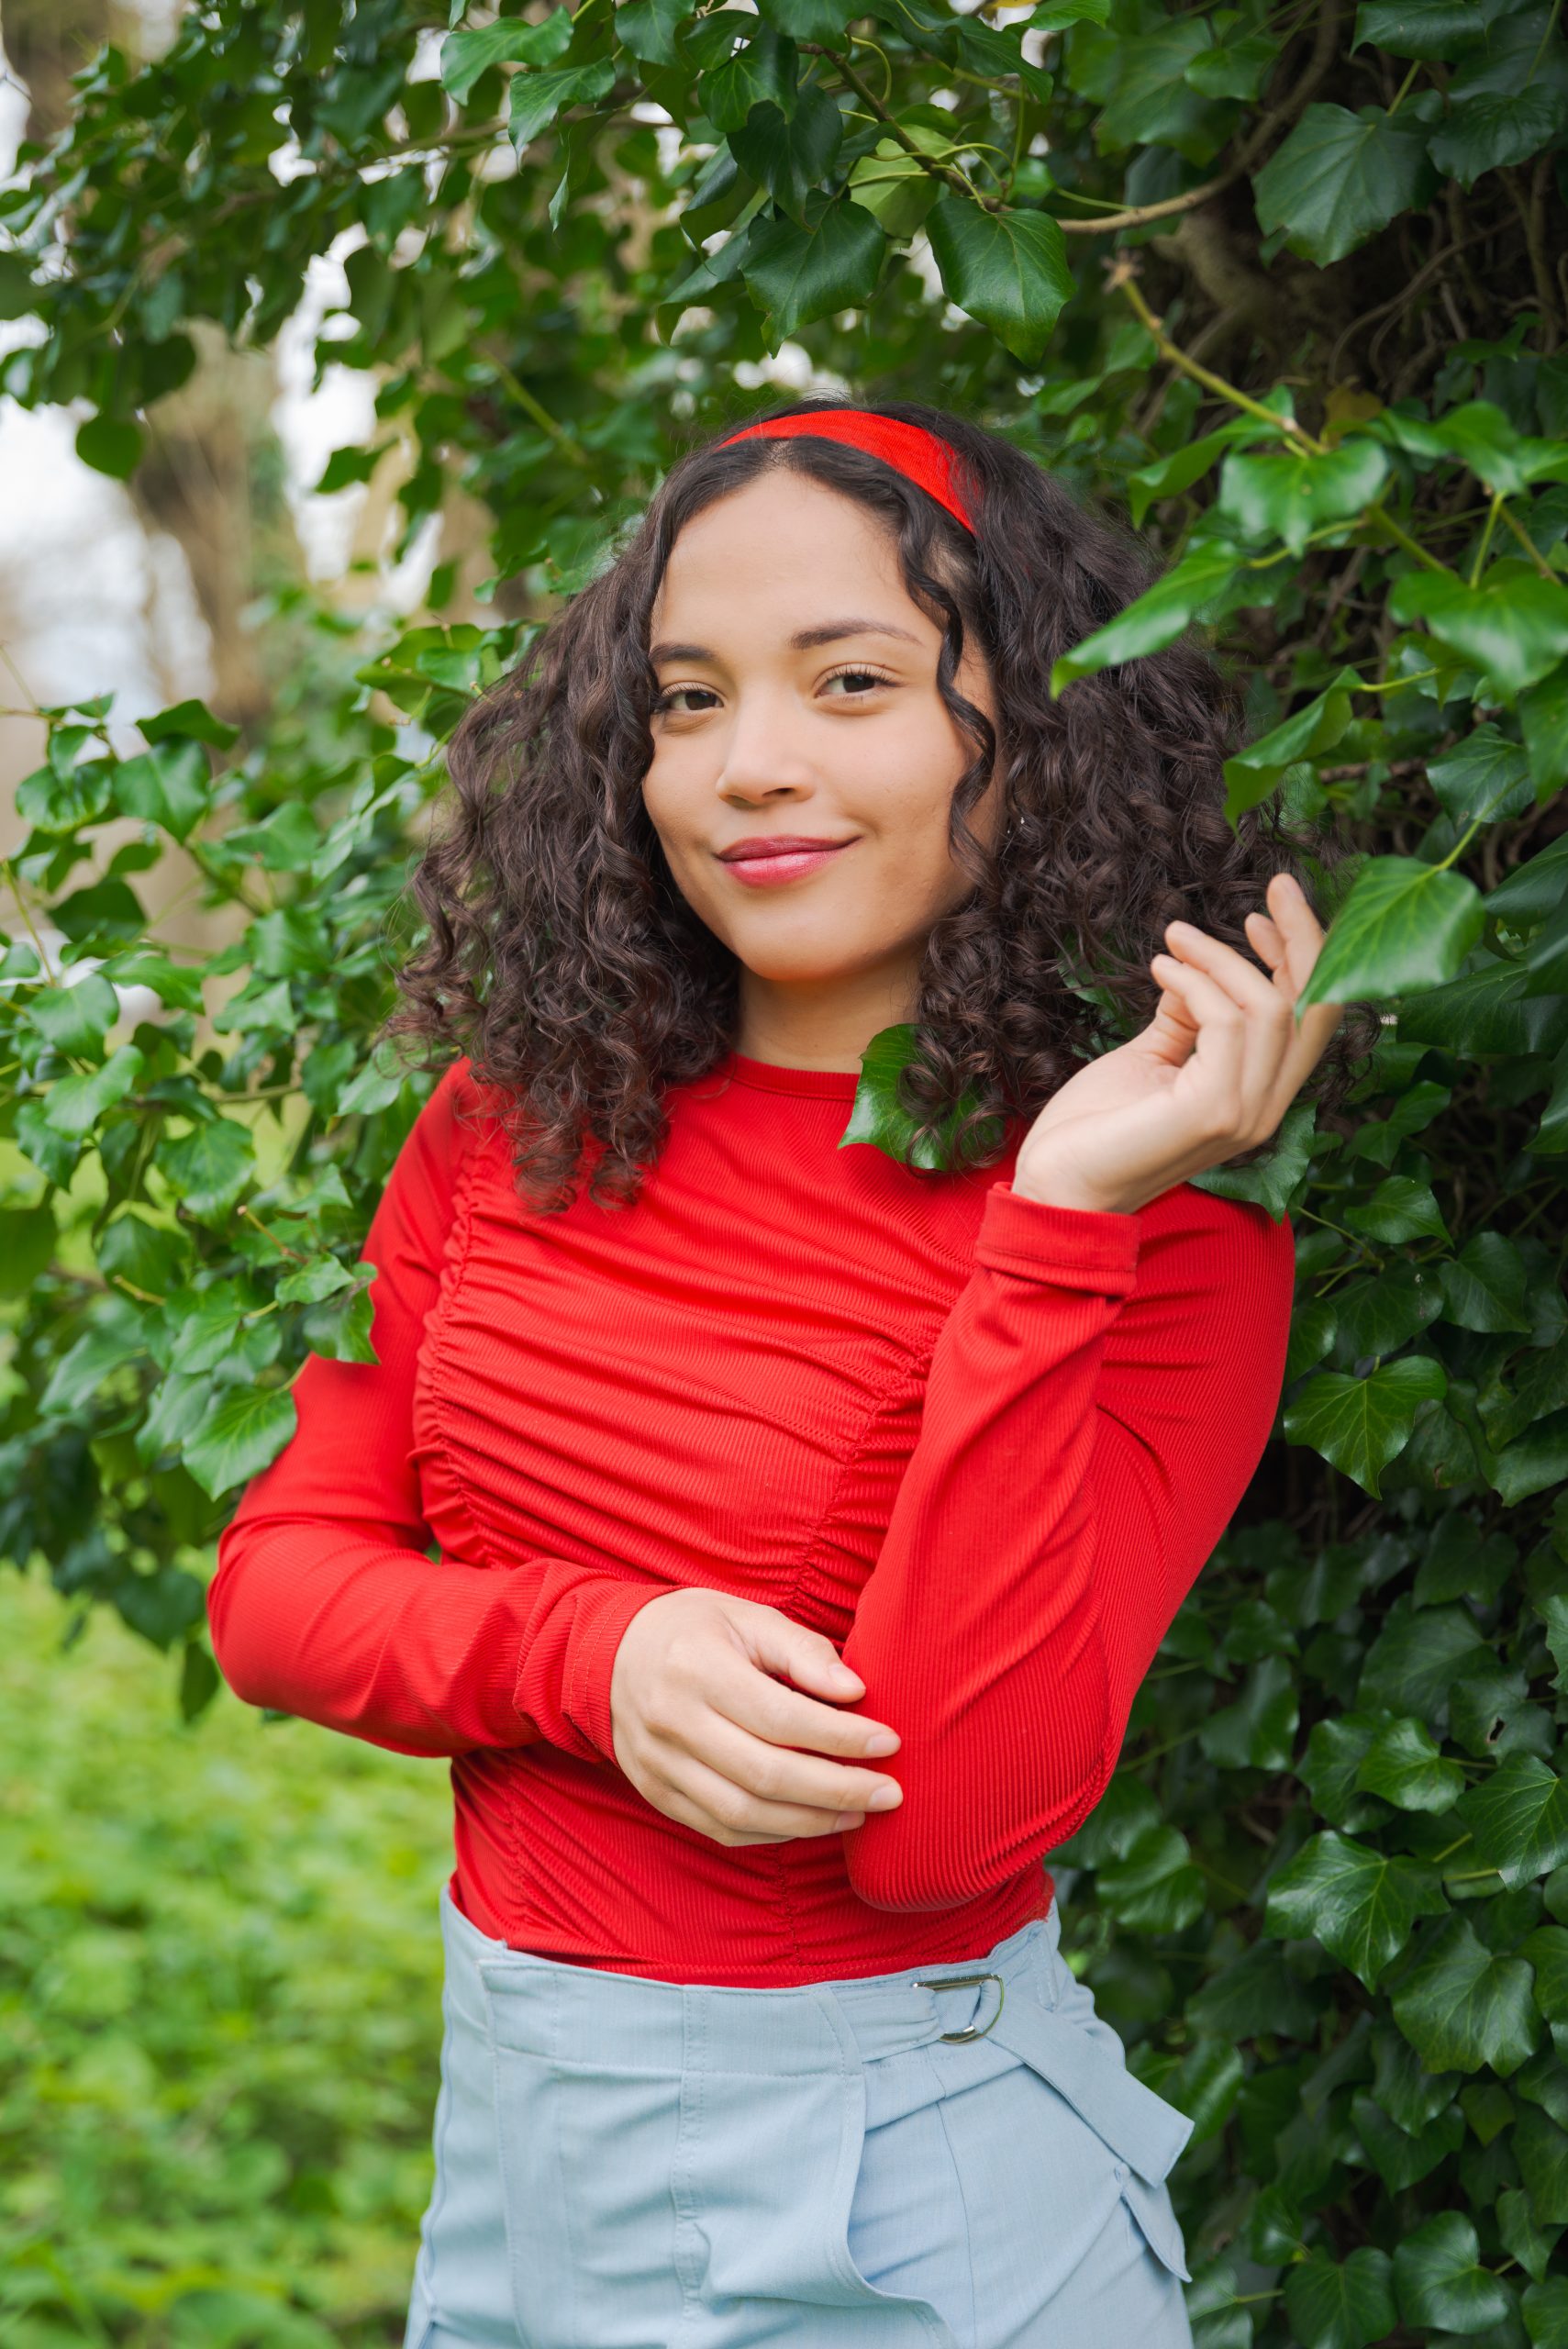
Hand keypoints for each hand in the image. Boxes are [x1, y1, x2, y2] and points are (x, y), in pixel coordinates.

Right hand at [608, 1587, 904, 1847]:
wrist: (611, 1656)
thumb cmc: (695, 1631)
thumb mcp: (747, 1618)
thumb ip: (803, 1651)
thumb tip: (856, 1691)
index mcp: (696, 1668)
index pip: (779, 1716)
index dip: (840, 1736)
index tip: (888, 1742)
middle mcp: (672, 1722)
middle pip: (765, 1774)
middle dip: (837, 1788)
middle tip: (889, 1791)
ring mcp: (660, 1766)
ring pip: (744, 1813)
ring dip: (812, 1820)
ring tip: (860, 1811)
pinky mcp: (659, 1796)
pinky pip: (722, 1830)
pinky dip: (775, 1833)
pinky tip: (814, 1820)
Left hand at [1014, 872, 1344, 1215]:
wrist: (1056, 1183)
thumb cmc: (1099, 1125)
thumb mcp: (1153, 1055)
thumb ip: (1186, 1018)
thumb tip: (1198, 968)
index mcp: (1259, 1095)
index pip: (1314, 1018)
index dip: (1306, 956)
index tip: (1265, 912)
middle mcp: (1265, 1107)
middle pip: (1318, 1007)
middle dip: (1303, 937)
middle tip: (1270, 888)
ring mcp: (1244, 1113)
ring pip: (1272, 1007)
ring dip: (1221, 957)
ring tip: (1172, 942)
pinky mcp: (1212, 1111)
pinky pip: (1226, 1022)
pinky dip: (1193, 981)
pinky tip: (1159, 970)